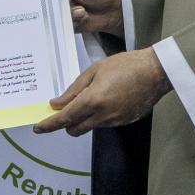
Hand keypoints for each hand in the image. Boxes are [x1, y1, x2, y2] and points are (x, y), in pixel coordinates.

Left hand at [34, 49, 170, 136]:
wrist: (157, 71)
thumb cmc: (125, 65)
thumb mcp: (95, 70)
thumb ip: (74, 89)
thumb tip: (57, 104)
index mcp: (93, 100)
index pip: (64, 118)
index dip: (49, 125)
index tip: (38, 128)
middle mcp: (103, 116)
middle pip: (75, 129)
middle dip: (66, 123)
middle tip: (65, 109)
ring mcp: (115, 122)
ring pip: (90, 126)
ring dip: (84, 118)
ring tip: (92, 97)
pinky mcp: (125, 122)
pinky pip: (105, 123)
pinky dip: (99, 116)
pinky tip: (108, 99)